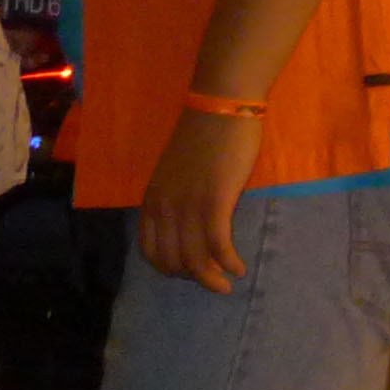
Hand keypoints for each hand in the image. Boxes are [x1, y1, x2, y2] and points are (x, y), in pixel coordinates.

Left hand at [135, 106, 264, 290]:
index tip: (188, 272)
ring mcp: (188, 205)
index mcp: (152, 200)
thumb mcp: (175, 174)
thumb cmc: (203, 138)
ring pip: (194, 259)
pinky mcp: (215, 200)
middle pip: (172, 260)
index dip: (168, 269)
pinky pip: (218, 245)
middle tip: (213, 282)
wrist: (221, 107)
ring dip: (212, 279)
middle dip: (192, 278)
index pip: (149, 251)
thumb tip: (185, 228)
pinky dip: (228, 263)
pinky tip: (240, 268)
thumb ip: (174, 200)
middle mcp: (164, 207)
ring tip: (227, 283)